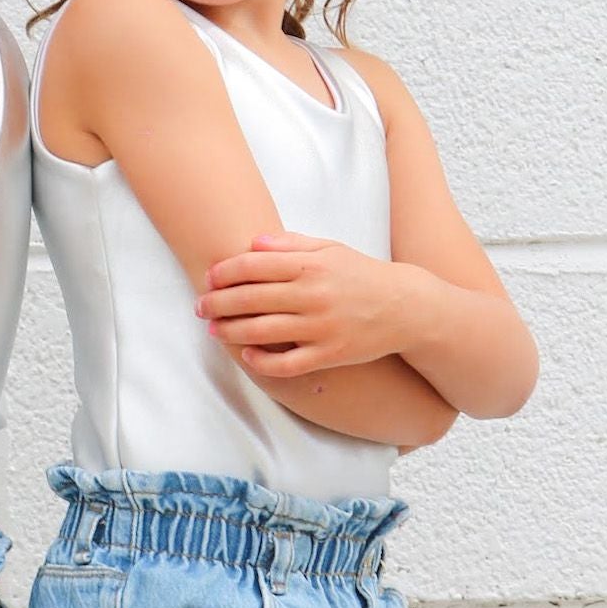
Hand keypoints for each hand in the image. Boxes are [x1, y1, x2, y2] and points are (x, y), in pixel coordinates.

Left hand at [196, 235, 418, 377]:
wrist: (405, 307)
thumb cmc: (361, 274)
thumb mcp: (330, 248)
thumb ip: (290, 244)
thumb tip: (253, 243)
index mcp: (311, 265)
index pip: (254, 266)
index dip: (224, 273)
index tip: (208, 278)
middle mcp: (314, 295)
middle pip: (251, 299)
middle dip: (218, 303)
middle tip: (200, 306)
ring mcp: (322, 328)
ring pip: (262, 332)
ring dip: (230, 331)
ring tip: (213, 330)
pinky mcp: (330, 355)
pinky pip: (288, 364)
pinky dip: (263, 361)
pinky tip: (247, 355)